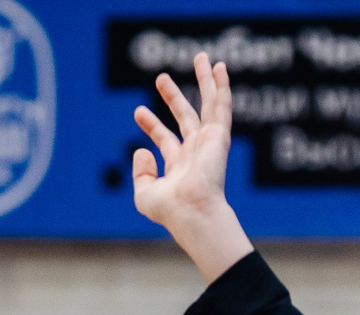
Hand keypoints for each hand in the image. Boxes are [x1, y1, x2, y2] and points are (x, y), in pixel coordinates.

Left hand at [132, 53, 252, 283]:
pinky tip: (219, 67)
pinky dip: (221, 86)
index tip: (138, 111)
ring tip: (200, 57)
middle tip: (160, 77)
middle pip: (185, 117)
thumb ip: (140, 172)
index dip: (150, 124)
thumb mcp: (144, 193)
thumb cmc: (170, 211)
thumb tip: (141, 149)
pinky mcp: (219, 136)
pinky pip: (221, 105)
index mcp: (180, 166)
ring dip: (205, 81)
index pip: (164, 139)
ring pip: (209, 104)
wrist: (192, 212)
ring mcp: (209, 143)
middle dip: (173, 97)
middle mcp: (196, 152)